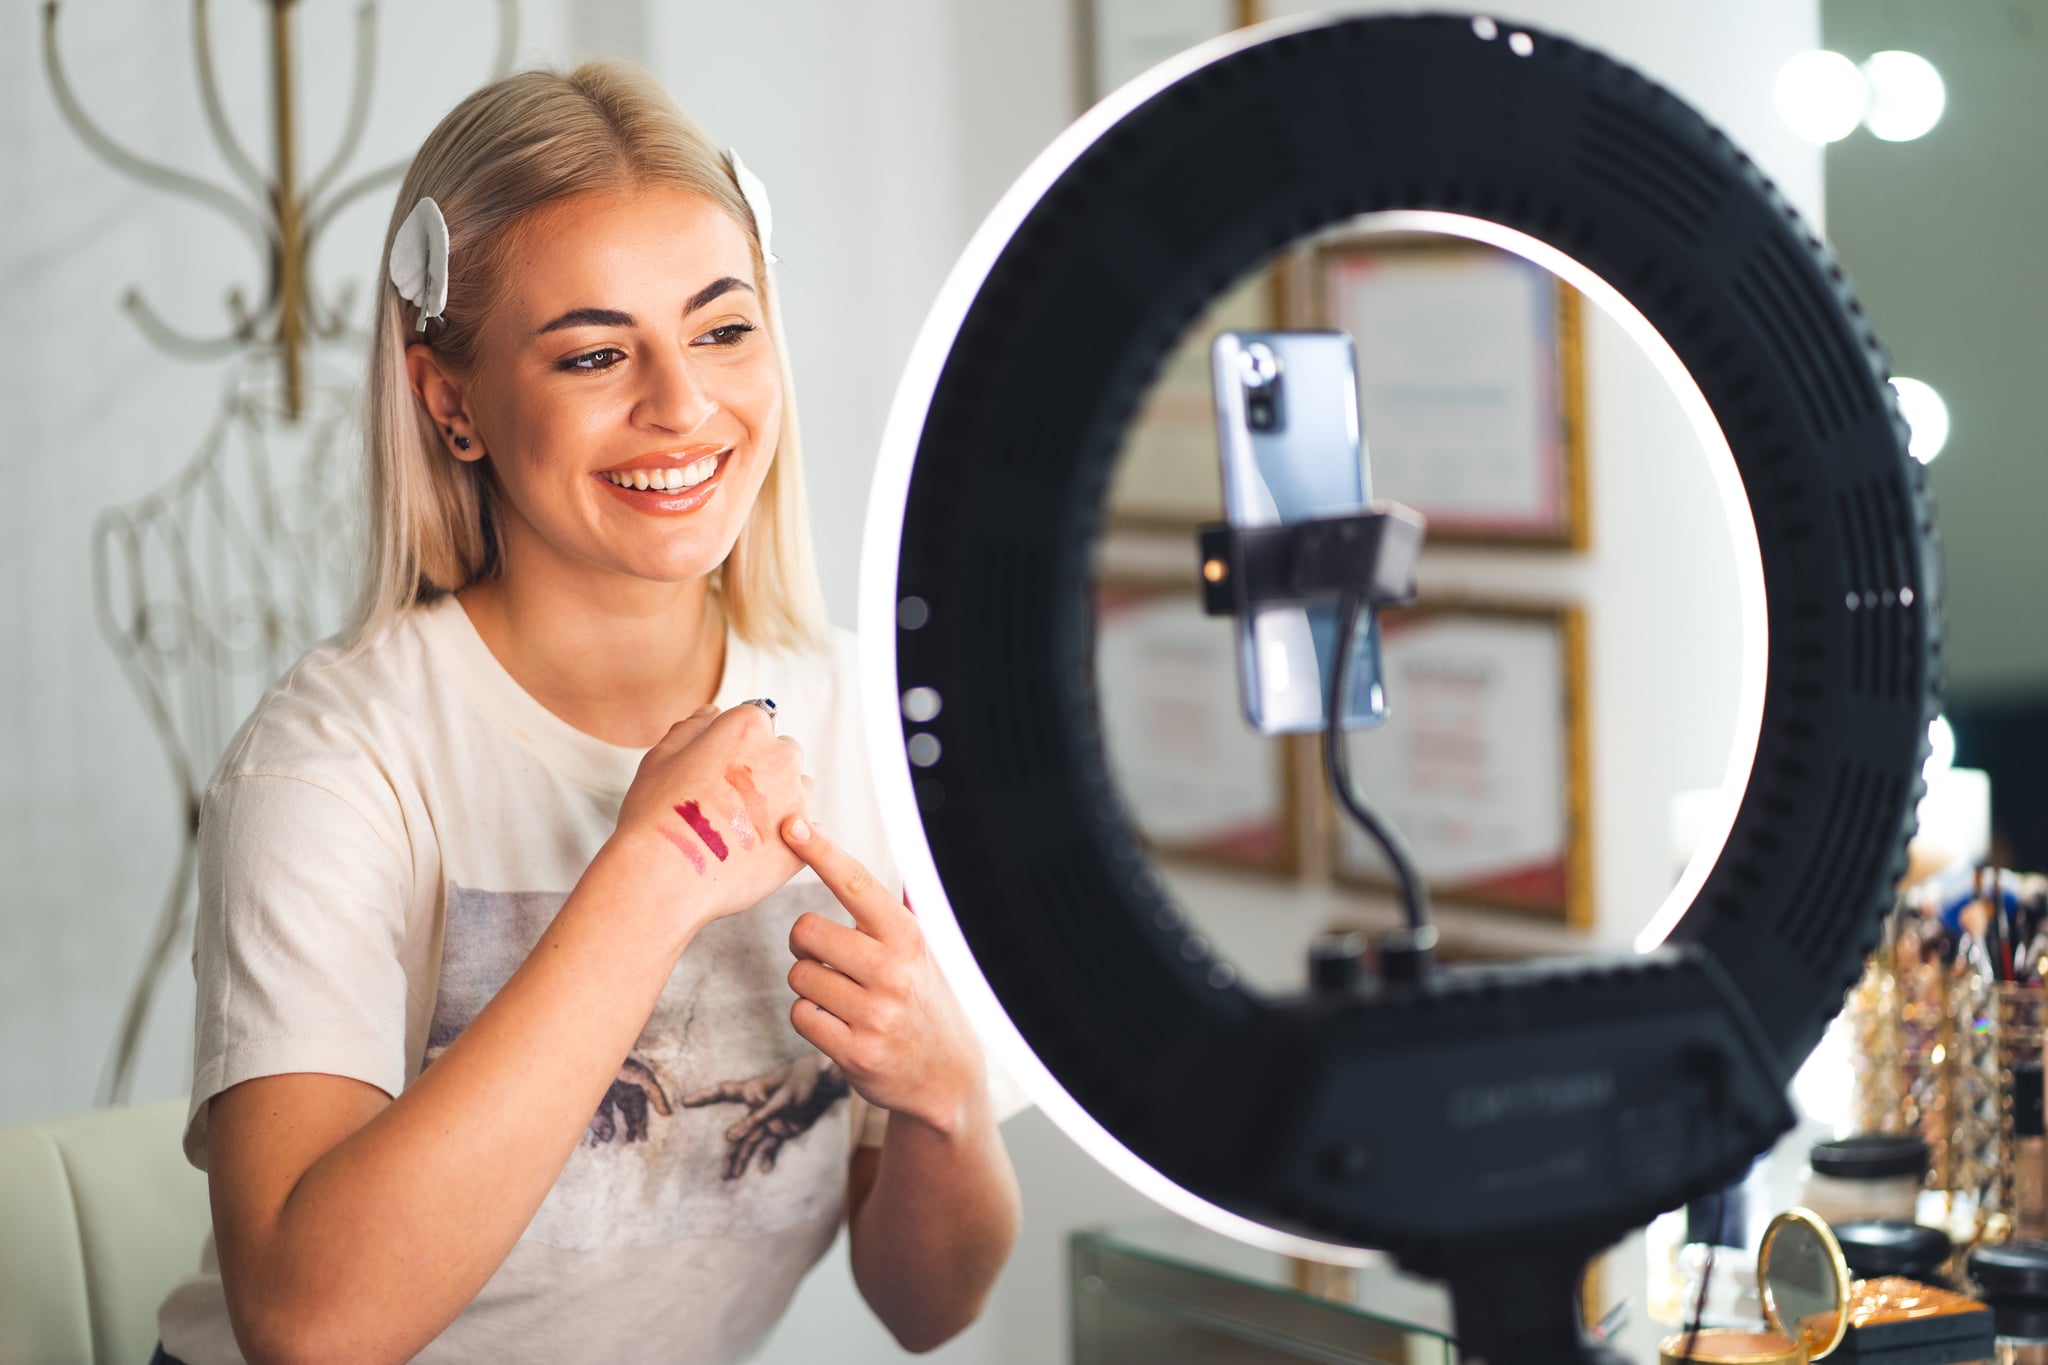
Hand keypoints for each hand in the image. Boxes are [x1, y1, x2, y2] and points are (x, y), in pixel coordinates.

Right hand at [610, 703, 809, 925]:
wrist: (663, 877)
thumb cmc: (655, 813)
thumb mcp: (661, 756)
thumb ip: (692, 728)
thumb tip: (713, 713)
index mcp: (749, 727)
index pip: (757, 721)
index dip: (734, 746)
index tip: (715, 771)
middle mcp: (782, 757)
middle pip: (784, 753)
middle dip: (763, 770)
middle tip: (726, 802)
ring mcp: (797, 800)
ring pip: (799, 791)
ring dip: (779, 802)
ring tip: (739, 830)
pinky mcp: (802, 844)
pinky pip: (805, 833)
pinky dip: (786, 839)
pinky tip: (754, 852)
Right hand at [679, 1055, 850, 1177]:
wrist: (827, 1085)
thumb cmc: (803, 1083)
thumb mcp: (781, 1100)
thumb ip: (758, 1115)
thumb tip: (732, 1132)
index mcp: (753, 1091)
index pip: (724, 1092)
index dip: (704, 1096)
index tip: (685, 1102)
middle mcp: (757, 1108)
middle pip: (738, 1132)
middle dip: (729, 1152)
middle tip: (721, 1172)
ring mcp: (769, 1120)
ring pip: (751, 1143)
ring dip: (742, 1159)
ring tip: (730, 1177)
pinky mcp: (782, 1129)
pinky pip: (770, 1146)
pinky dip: (766, 1157)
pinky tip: (763, 1170)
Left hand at [781, 818, 985, 1135]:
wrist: (946, 1075)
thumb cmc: (926, 1001)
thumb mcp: (927, 950)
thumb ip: (905, 908)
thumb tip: (906, 859)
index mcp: (908, 936)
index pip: (857, 883)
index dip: (822, 851)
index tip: (794, 826)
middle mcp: (894, 971)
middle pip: (806, 931)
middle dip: (804, 943)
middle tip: (826, 957)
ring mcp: (875, 1014)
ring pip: (799, 977)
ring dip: (809, 985)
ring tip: (842, 996)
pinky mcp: (856, 1052)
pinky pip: (801, 1016)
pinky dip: (810, 1018)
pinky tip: (838, 1024)